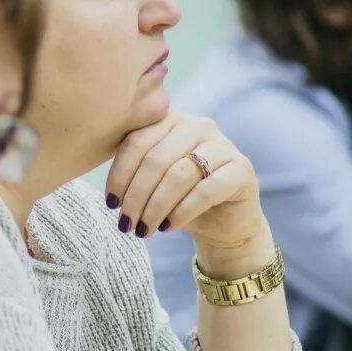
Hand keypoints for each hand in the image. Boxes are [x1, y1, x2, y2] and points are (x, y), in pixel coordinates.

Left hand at [105, 110, 267, 255]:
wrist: (223, 223)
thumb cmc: (180, 200)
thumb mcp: (152, 182)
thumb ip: (133, 171)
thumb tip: (109, 191)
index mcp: (171, 120)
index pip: (137, 142)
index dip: (120, 175)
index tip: (111, 203)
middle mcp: (199, 125)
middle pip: (156, 159)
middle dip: (136, 196)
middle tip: (125, 223)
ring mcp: (223, 145)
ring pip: (179, 175)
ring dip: (155, 207)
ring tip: (143, 230)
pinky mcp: (242, 169)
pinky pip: (205, 190)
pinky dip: (181, 212)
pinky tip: (168, 227)